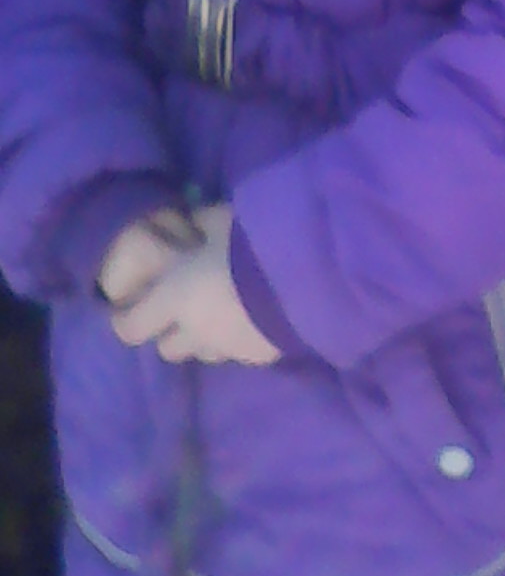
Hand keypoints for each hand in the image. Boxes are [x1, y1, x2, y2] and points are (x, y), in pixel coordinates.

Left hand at [108, 206, 279, 366]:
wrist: (306, 279)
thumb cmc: (251, 245)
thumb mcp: (222, 220)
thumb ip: (202, 223)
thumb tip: (193, 222)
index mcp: (174, 297)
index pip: (131, 327)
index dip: (126, 320)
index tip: (128, 309)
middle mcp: (194, 330)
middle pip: (168, 348)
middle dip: (171, 333)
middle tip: (181, 312)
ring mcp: (227, 348)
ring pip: (204, 354)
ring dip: (205, 340)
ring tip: (221, 317)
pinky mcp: (259, 355)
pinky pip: (239, 353)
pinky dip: (239, 340)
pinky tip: (254, 321)